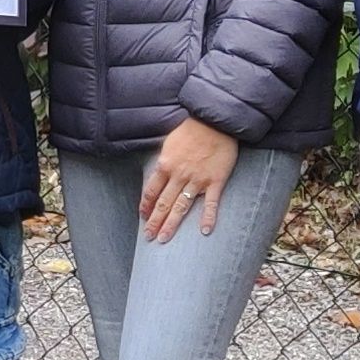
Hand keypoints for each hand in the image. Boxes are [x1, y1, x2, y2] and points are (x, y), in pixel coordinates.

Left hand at [138, 117, 241, 244]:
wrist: (215, 121)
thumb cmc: (192, 129)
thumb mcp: (170, 142)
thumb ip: (165, 160)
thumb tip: (159, 171)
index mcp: (165, 165)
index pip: (151, 191)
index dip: (146, 206)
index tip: (143, 218)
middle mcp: (179, 175)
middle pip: (163, 203)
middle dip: (155, 222)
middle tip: (149, 237)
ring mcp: (197, 180)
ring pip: (181, 207)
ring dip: (171, 224)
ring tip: (164, 238)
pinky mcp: (215, 181)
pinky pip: (211, 203)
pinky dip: (209, 218)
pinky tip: (205, 231)